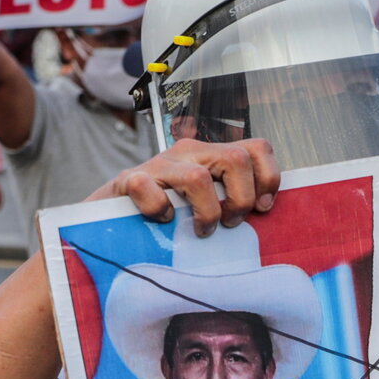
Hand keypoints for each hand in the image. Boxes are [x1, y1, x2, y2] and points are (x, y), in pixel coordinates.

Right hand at [84, 139, 280, 236]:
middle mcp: (188, 152)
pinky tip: (163, 222)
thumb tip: (265, 215)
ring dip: (207, 211)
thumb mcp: (205, 202)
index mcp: (211, 155)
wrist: (110, 216)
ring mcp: (159, 165)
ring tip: (201, 230)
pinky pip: (148, 189)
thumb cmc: (166, 216)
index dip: (268, 178)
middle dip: (241, 198)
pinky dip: (159, 210)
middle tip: (230, 222)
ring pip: (198, 178)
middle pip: (236, 158)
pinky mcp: (130, 181)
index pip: (256, 148)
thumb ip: (231, 201)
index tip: (262, 208)